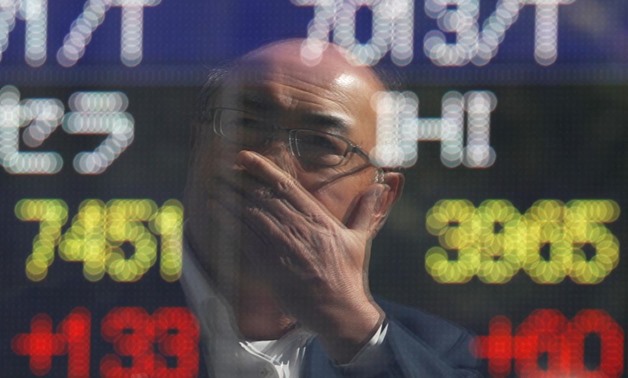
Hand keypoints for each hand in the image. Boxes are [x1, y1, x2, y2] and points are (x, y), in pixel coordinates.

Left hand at [218, 150, 391, 361]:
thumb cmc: (349, 276)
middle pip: (264, 197)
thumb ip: (365, 211)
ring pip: (252, 215)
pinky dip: (230, 223)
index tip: (246, 156)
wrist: (340, 311)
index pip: (287, 187)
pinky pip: (246, 240)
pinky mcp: (272, 267)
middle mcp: (300, 229)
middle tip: (223, 166)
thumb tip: (379, 187)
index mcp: (319, 219)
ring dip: (231, 197)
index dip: (264, 169)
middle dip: (241, 180)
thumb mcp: (359, 239)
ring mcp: (284, 248)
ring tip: (215, 183)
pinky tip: (216, 211)